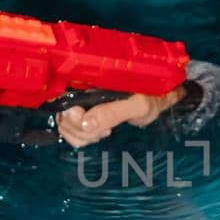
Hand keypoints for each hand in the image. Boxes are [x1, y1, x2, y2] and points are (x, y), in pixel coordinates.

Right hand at [55, 85, 187, 148]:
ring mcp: (81, 102)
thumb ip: (112, 112)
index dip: (70, 114)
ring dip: (83, 136)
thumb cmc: (152, 97)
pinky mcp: (84, 114)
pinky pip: (71, 132)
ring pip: (65, 126)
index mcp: (90, 81)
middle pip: (62, 115)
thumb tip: (85, 122)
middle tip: (106, 129)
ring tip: (106, 130)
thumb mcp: (137, 105)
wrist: (158, 99)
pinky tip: (100, 133)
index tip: (88, 121)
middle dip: (82, 129)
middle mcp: (81, 90)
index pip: (61, 97)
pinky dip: (82, 138)